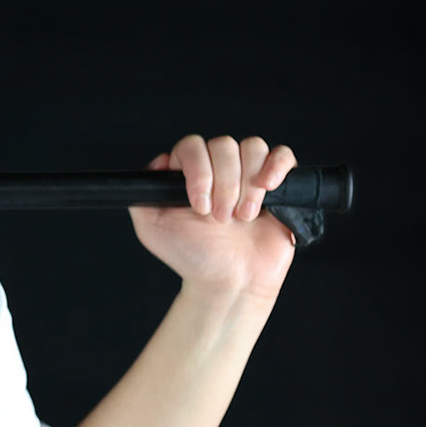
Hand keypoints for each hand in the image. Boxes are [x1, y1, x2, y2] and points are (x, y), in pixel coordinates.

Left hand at [128, 134, 295, 301]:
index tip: (199, 206)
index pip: (192, 147)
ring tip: (243, 216)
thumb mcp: (153, 229)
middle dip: (224, 185)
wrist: (231, 281)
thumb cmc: (193, 257)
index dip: (198, 171)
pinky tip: (268, 188)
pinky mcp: (279, 185)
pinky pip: (283, 155)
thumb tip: (159, 162)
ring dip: (248, 184)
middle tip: (221, 218)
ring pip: (253, 147)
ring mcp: (249, 175)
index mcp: (188, 174)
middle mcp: (218, 169)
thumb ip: (142, 196)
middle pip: (224, 145)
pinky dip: (277, 165)